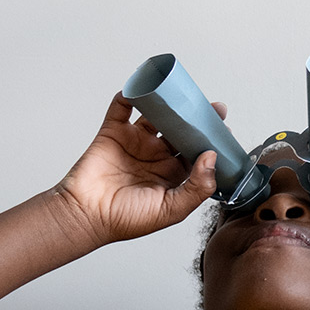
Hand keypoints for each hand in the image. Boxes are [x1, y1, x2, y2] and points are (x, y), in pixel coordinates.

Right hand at [51, 92, 223, 246]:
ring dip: (167, 104)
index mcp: (172, 174)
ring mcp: (135, 143)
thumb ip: (196, 187)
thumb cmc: (126, 220)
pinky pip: (122, 109)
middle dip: (196, 118)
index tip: (224, 128)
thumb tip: (212, 157)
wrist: (86, 216)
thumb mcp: (171, 210)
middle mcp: (156, 156)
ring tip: (180, 94)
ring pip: (155, 116)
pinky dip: (130, 96)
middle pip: (181, 130)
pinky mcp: (113, 133)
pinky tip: (142, 89)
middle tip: (212, 107)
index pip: (197, 151)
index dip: (210, 140)